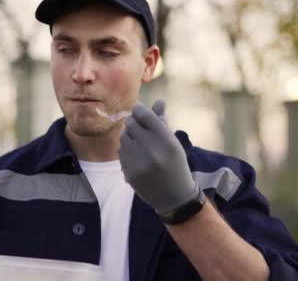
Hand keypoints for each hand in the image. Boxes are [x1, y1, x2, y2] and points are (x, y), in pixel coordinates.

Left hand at [118, 99, 197, 213]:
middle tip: (139, 128)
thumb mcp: (174, 143)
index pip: (144, 114)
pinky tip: (137, 158)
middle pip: (131, 123)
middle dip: (134, 123)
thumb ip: (163, 122)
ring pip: (123, 137)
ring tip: (140, 145)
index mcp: (167, 141)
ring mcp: (138, 163)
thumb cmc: (176, 165)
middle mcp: (152, 150)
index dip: (139, 109)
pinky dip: (127, 151)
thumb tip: (159, 101)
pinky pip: (121, 152)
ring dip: (129, 137)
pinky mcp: (129, 173)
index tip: (138, 110)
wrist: (174, 196)